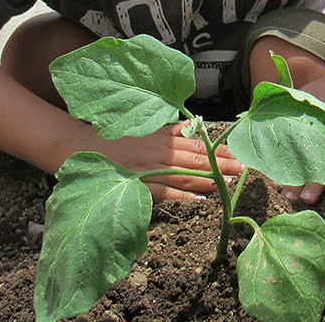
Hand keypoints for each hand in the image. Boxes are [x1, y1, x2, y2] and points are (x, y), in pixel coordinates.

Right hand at [98, 120, 244, 202]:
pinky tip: (201, 200)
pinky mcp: (138, 185)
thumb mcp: (144, 125)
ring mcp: (149, 168)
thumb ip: (170, 127)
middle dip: (224, 164)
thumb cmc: (113, 136)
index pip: (199, 142)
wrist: (78, 146)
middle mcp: (159, 150)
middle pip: (198, 158)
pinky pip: (165, 192)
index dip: (221, 149)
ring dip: (210, 179)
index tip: (241, 152)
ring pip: (186, 174)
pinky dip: (184, 196)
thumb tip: (195, 126)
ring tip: (231, 183)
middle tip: (245, 168)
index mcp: (163, 135)